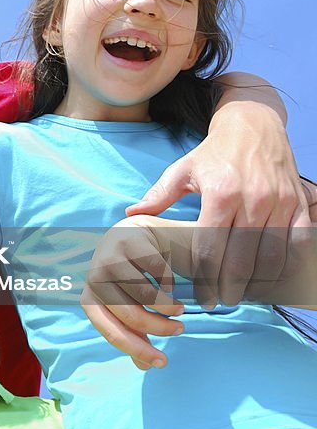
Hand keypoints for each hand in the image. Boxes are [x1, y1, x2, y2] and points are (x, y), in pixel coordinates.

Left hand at [82, 217, 185, 369]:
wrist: (140, 234)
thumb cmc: (135, 276)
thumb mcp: (132, 305)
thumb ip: (136, 332)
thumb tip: (144, 366)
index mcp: (90, 297)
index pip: (109, 330)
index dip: (135, 348)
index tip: (163, 362)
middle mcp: (95, 276)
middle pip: (128, 313)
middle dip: (158, 328)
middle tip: (180, 330)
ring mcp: (110, 255)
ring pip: (142, 293)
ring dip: (167, 307)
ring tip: (179, 310)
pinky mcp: (129, 238)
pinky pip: (156, 270)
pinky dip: (168, 283)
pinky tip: (172, 285)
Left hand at [128, 99, 307, 307]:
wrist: (254, 126)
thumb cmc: (213, 153)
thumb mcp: (182, 170)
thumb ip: (158, 196)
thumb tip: (130, 214)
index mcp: (220, 193)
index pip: (210, 247)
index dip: (204, 277)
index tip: (201, 296)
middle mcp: (252, 199)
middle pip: (241, 258)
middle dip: (229, 287)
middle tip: (221, 301)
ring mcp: (279, 202)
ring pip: (271, 255)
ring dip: (258, 282)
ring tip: (243, 294)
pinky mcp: (299, 204)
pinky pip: (297, 243)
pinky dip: (286, 265)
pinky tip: (271, 278)